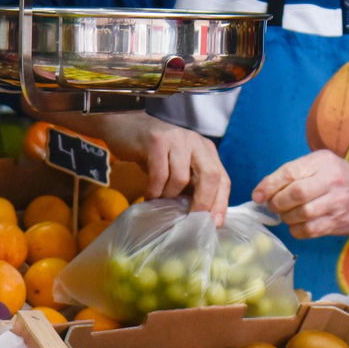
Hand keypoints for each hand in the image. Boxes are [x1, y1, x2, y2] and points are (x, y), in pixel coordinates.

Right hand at [100, 114, 230, 225]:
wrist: (126, 124)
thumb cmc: (154, 151)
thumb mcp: (178, 166)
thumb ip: (191, 183)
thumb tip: (201, 216)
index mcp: (206, 150)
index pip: (222, 178)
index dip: (221, 202)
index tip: (215, 223)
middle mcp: (196, 142)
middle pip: (210, 176)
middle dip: (203, 202)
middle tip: (191, 220)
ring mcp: (177, 139)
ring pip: (182, 178)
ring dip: (170, 196)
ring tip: (160, 203)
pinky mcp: (157, 141)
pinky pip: (160, 174)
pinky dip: (154, 190)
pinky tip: (148, 196)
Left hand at [252, 151, 348, 238]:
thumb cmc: (339, 178)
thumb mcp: (321, 164)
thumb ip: (294, 173)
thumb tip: (263, 190)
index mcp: (323, 161)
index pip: (290, 172)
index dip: (269, 185)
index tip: (257, 196)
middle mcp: (332, 180)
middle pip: (295, 194)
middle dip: (277, 203)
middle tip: (272, 206)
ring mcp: (337, 203)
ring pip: (300, 214)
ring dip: (286, 217)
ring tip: (285, 214)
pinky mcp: (337, 223)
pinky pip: (308, 230)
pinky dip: (296, 230)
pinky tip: (296, 224)